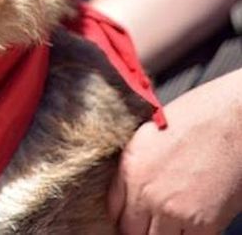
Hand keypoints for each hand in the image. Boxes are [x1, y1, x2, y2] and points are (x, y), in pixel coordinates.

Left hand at [108, 69, 241, 233]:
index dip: (124, 217)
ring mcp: (174, 210)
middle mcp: (145, 193)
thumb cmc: (196, 118)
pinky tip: (194, 226)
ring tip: (172, 224)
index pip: (113, 211)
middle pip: (131, 232)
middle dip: (140, 229)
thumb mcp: (148, 137)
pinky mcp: (204, 223)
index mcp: (130, 169)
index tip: (133, 218)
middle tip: (152, 224)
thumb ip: (135, 168)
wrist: (233, 119)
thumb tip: (131, 191)